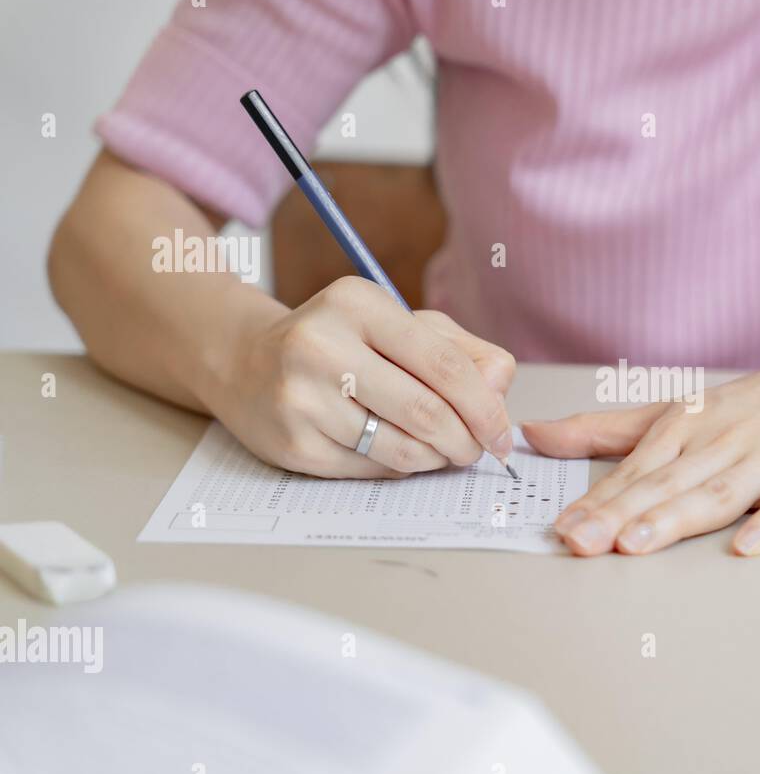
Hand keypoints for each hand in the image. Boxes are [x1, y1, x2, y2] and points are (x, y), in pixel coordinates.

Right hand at [207, 276, 515, 477]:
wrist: (244, 362)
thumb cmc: (341, 342)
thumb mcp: (400, 325)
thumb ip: (462, 350)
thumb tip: (500, 389)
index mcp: (359, 304)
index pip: (445, 365)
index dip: (485, 408)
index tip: (502, 434)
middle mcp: (322, 346)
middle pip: (427, 412)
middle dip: (466, 441)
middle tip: (478, 452)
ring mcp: (301, 398)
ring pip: (401, 448)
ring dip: (437, 459)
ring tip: (443, 452)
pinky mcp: (293, 444)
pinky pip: (371, 469)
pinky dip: (400, 468)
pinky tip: (401, 454)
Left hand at [522, 339, 759, 555]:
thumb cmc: (758, 406)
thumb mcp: (677, 411)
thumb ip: (607, 431)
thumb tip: (537, 435)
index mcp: (686, 429)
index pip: (635, 470)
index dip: (597, 502)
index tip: (561, 529)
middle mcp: (723, 443)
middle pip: (667, 484)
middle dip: (621, 514)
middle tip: (582, 543)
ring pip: (720, 492)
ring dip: (678, 518)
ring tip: (638, 544)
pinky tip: (748, 546)